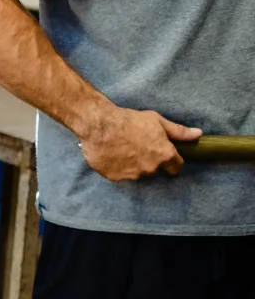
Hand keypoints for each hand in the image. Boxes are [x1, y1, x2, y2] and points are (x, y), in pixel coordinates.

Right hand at [74, 102, 198, 181]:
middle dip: (150, 161)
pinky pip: (120, 175)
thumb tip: (199, 134)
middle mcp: (150, 169)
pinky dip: (118, 167)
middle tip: (139, 147)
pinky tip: (113, 155)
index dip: (172, 161)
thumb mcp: (157, 121)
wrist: (99, 125)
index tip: (165, 154)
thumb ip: (179, 132)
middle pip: (155, 170)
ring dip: (134, 165)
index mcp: (164, 156)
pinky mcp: (115, 177)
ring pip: (137, 173)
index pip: (176, 167)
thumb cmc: (130, 120)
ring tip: (123, 150)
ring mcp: (132, 175)